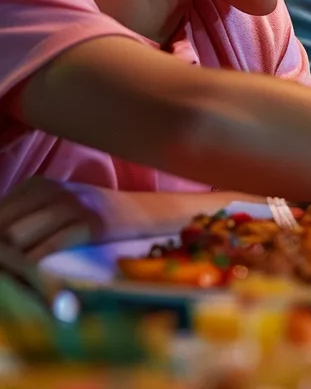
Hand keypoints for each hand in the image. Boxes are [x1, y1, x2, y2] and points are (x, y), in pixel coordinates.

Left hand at [0, 178, 108, 299]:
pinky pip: (48, 249)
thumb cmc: (92, 217)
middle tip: (7, 273)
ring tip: (18, 279)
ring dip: (13, 264)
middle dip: (1, 253)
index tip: (4, 259)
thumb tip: (0, 240)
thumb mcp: (56, 207)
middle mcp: (51, 190)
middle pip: (2, 228)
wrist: (142, 213)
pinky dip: (36, 268)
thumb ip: (25, 217)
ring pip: (18, 239)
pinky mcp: (91, 225)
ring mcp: (72, 205)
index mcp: (37, 185)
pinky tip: (36, 279)